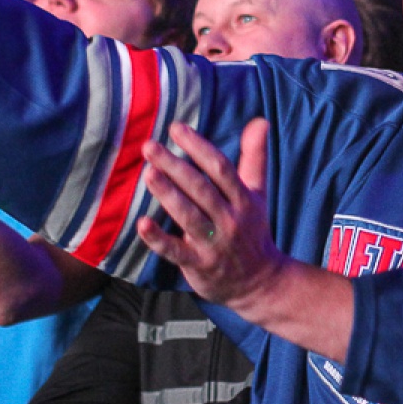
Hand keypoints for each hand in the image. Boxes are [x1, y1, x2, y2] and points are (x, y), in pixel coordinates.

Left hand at [137, 118, 283, 307]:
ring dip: (167, 195)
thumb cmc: (252, 230)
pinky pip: (176, 252)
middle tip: (150, 146)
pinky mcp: (200, 265)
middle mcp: (230, 219)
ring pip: (188, 216)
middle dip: (175, 166)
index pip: (220, 168)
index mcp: (243, 199)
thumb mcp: (258, 193)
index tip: (176, 128)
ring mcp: (215, 244)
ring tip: (148, 173)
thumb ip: (255, 157)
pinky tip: (141, 225)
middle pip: (201, 189)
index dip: (198, 147)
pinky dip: (159, 239)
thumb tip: (260, 120)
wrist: (260, 282)